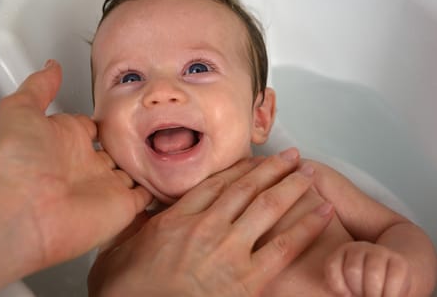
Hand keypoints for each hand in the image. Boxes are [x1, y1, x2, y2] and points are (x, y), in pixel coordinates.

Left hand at [0, 60, 151, 267]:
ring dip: (145, 162)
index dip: (106, 119)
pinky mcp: (122, 206)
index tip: (122, 110)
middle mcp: (85, 165)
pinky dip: (157, 187)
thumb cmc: (16, 162)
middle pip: (114, 149)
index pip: (92, 127)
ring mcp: (105, 186)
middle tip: (152, 126)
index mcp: (66, 141)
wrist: (23, 213)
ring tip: (168, 146)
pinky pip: (146, 196)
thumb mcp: (20, 110)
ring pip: (131, 171)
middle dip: (130, 140)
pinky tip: (168, 175)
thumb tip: (52, 66)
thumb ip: (40, 86)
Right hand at [88, 150, 333, 296]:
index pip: (215, 184)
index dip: (238, 169)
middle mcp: (206, 227)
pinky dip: (306, 225)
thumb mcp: (116, 253)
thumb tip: (133, 213)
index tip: (253, 160)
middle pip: (245, 188)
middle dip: (271, 169)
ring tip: (307, 172)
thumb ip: (130, 229)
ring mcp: (228, 250)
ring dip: (291, 186)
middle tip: (289, 156)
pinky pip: (284, 245)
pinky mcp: (247, 279)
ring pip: (267, 206)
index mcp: (176, 219)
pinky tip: (322, 211)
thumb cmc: (127, 293)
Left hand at [325, 241, 411, 296]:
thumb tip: (346, 294)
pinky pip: (394, 279)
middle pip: (353, 270)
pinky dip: (390, 294)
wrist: (389, 277)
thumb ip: (339, 288)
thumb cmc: (359, 287)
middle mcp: (358, 248)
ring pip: (373, 275)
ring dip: (374, 294)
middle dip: (357, 290)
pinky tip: (387, 296)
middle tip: (362, 295)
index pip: (332, 265)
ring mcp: (379, 252)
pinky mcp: (399, 262)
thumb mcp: (344, 285)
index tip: (346, 294)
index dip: (337, 285)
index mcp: (340, 253)